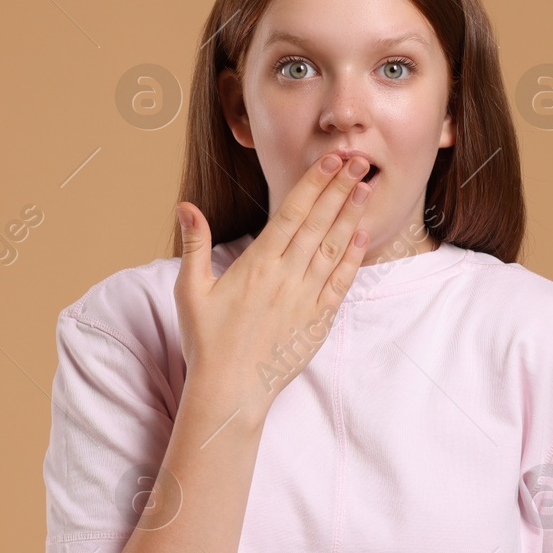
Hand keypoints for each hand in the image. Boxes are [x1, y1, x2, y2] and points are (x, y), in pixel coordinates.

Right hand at [173, 153, 373, 411]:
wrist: (230, 392)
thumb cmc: (206, 342)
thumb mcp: (190, 290)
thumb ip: (194, 244)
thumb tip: (186, 206)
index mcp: (256, 265)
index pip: (291, 213)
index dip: (314, 183)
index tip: (331, 160)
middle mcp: (286, 277)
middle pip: (319, 223)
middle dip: (340, 189)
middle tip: (359, 160)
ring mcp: (305, 299)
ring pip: (334, 248)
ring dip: (351, 216)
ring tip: (366, 188)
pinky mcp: (317, 322)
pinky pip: (340, 283)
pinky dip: (353, 258)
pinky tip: (362, 237)